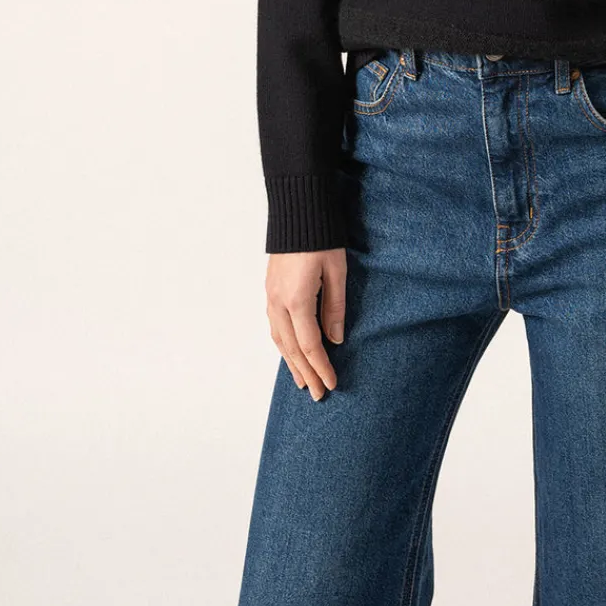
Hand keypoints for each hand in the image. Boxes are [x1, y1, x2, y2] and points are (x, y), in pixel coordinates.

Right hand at [265, 249, 346, 400]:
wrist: (297, 210)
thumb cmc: (321, 238)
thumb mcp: (336, 271)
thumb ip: (335, 307)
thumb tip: (336, 339)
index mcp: (297, 300)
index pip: (311, 344)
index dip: (322, 367)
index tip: (331, 384)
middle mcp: (279, 303)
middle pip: (292, 348)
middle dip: (306, 373)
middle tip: (317, 394)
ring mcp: (270, 296)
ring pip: (279, 339)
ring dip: (291, 362)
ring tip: (301, 381)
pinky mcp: (269, 289)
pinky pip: (274, 326)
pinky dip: (282, 344)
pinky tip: (289, 351)